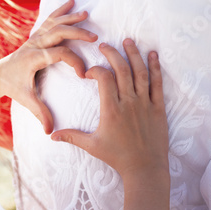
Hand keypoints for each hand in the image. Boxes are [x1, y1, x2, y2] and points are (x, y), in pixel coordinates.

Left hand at [0, 0, 97, 133]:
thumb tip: (50, 131)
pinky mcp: (36, 35)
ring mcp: (34, 38)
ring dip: (70, 18)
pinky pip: (49, 20)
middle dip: (77, 33)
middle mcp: (34, 45)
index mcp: (33, 59)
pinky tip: (71, 3)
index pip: (59, 54)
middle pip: (58, 33)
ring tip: (86, 15)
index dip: (75, 61)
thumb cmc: (13, 87)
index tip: (84, 74)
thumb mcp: (26, 99)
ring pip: (54, 23)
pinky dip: (60, 10)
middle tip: (95, 38)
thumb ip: (40, 113)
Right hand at [51, 39, 168, 179]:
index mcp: (111, 110)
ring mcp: (145, 104)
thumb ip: (72, 137)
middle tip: (105, 45)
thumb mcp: (92, 146)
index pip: (104, 79)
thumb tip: (52, 136)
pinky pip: (157, 84)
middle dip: (112, 54)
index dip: (96, 71)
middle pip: (121, 70)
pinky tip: (153, 55)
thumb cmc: (117, 157)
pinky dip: (156, 67)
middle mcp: (129, 103)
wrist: (145, 168)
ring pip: (140, 73)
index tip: (89, 73)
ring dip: (133, 55)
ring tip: (128, 41)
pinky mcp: (158, 107)